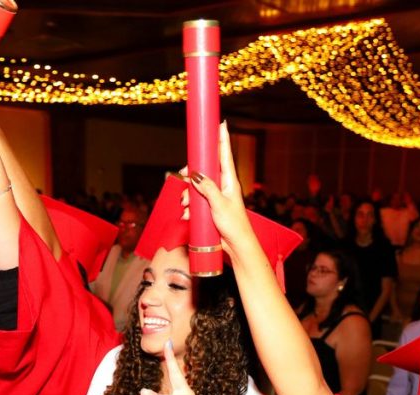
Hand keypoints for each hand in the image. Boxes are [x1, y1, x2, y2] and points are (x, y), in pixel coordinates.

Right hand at [185, 122, 253, 251]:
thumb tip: (195, 174)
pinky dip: (190, 207)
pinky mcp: (211, 207)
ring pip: (197, 187)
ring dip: (188, 194)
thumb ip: (207, 188)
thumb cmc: (234, 225)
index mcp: (229, 181)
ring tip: (185, 205)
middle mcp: (223, 186)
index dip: (222, 139)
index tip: (221, 123)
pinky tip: (187, 215)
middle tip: (182, 175)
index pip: (225, 155)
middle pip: (205, 169)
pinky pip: (196, 201)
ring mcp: (217, 196)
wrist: (237, 246)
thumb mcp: (219, 204)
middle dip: (191, 174)